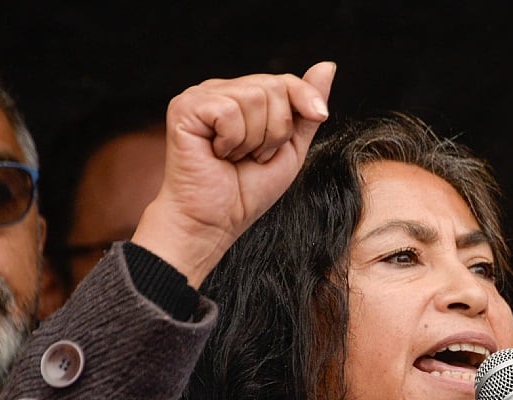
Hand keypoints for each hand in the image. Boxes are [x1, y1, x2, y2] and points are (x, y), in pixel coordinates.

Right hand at [131, 61, 335, 285]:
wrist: (215, 221)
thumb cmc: (247, 190)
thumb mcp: (290, 149)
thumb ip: (305, 111)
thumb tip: (327, 65)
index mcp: (243, 98)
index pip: (285, 80)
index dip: (306, 98)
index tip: (320, 116)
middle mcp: (220, 90)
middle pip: (274, 87)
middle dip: (276, 132)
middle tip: (254, 156)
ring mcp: (200, 96)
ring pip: (254, 97)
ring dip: (254, 140)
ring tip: (234, 157)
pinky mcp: (185, 107)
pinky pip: (229, 110)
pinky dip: (232, 140)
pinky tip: (217, 154)